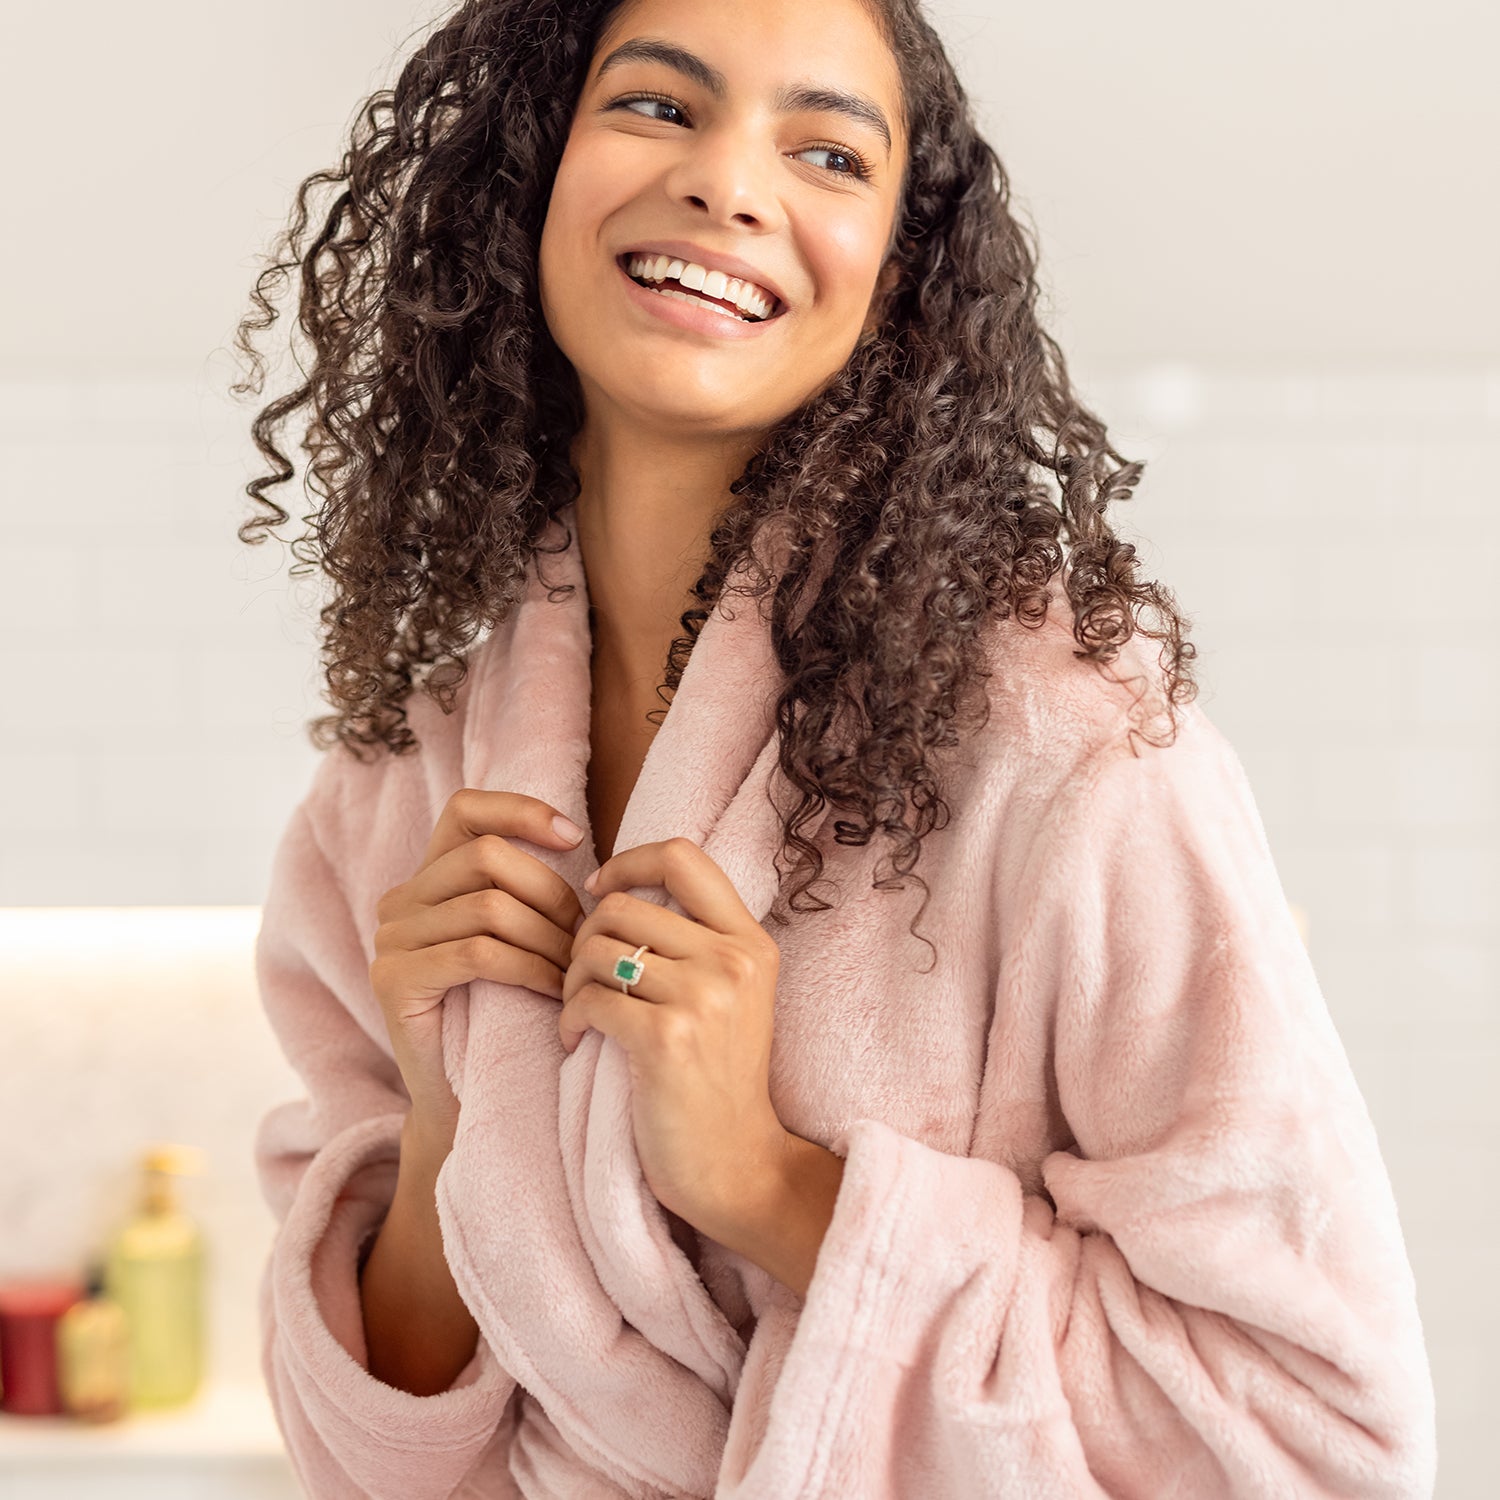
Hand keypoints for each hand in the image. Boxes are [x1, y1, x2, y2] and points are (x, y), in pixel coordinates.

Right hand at [369, 790, 587, 1136]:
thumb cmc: (510, 1012)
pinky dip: (529, 967)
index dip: (521, 811)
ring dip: (548, 937)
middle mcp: (399, 901)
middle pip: (486, 856)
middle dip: (550, 892)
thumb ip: (530, 888)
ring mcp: (390, 940)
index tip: (575, 837)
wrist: (470, 1100)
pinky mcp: (393, 981)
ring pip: (487, 906)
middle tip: (586, 935)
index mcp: (428, 878)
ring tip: (576, 969)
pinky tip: (555, 990)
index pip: (466, 810)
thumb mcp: (522, 936)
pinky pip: (476, 953)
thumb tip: (577, 835)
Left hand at [560, 837, 790, 1232]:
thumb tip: (615, 890)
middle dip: (582, 938)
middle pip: (621, 906)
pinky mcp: (667, 1039)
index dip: (627, 862)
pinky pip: (588, 999)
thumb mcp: (731, 995)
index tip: (600, 891)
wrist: (737, 1164)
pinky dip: (568, 1018)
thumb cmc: (718, 1079)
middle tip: (580, 977)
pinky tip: (574, 1040)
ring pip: (596, 950)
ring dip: (570, 981)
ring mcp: (704, 998)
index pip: (681, 856)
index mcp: (750, 941)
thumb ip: (694, 940)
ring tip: (578, 1012)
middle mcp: (733, 960)